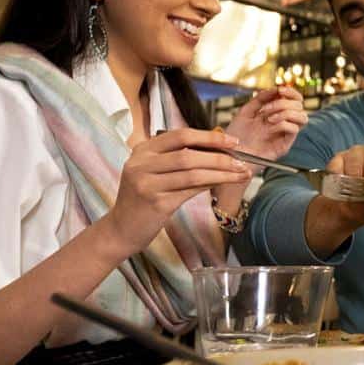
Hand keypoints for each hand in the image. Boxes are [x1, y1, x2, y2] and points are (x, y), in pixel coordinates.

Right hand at [103, 128, 249, 255]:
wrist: (121, 229)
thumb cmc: (143, 198)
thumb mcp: (153, 172)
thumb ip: (177, 158)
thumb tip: (217, 150)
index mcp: (142, 150)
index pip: (180, 135)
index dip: (209, 137)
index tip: (232, 142)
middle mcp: (141, 164)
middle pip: (189, 154)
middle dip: (220, 157)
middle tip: (242, 160)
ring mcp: (147, 184)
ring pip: (193, 173)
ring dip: (221, 173)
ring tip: (240, 174)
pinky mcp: (156, 203)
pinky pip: (190, 191)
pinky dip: (209, 185)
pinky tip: (222, 184)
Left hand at [224, 86, 307, 161]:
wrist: (231, 153)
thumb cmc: (237, 135)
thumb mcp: (246, 111)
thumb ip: (260, 99)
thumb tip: (275, 88)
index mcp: (277, 113)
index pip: (295, 99)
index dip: (291, 92)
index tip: (280, 89)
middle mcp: (284, 123)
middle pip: (299, 106)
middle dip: (283, 103)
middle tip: (265, 109)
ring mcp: (285, 134)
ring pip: (302, 117)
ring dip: (286, 112)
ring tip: (268, 119)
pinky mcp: (285, 146)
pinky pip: (294, 130)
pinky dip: (283, 124)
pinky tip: (269, 127)